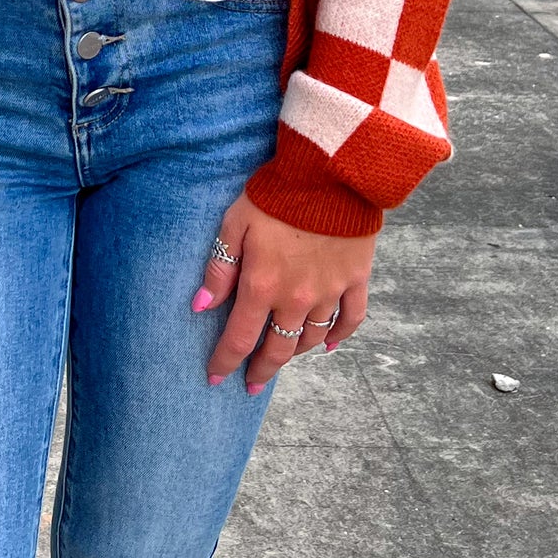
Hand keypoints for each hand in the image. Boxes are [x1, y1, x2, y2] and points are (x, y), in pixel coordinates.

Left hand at [195, 197, 373, 393]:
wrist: (330, 172)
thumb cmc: (276, 194)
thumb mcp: (235, 223)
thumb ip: (219, 267)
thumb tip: (202, 306)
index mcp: (262, 285)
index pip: (240, 339)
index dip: (225, 363)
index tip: (214, 378)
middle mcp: (296, 297)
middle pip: (278, 349)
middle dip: (261, 370)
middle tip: (250, 385)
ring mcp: (329, 291)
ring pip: (311, 338)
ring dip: (294, 353)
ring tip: (281, 358)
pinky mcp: (355, 279)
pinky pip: (351, 319)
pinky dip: (339, 337)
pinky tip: (327, 346)